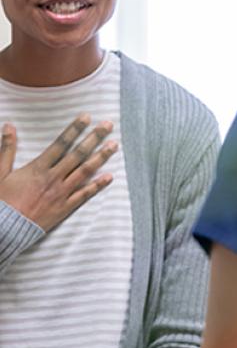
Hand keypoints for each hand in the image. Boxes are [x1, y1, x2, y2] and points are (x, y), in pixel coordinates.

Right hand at [0, 113, 117, 231]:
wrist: (2, 231)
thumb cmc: (0, 201)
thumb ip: (7, 148)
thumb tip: (9, 125)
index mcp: (39, 168)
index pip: (61, 143)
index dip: (75, 129)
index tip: (87, 116)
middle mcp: (53, 178)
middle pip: (78, 154)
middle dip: (94, 138)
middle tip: (108, 125)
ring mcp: (61, 193)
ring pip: (85, 172)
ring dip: (101, 157)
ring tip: (114, 145)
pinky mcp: (64, 208)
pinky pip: (84, 195)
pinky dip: (98, 186)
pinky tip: (110, 177)